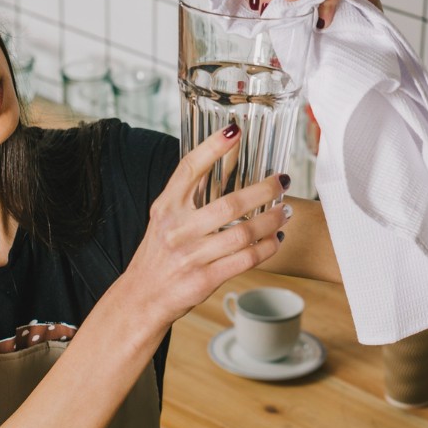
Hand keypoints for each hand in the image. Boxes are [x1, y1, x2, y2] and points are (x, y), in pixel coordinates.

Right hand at [123, 124, 290, 327]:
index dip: (213, 147)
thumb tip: (227, 162)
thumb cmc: (160, 254)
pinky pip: (246, 260)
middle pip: (230, 203)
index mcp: (166, 207)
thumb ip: (190, 195)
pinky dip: (267, 248)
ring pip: (244, 233)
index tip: (235, 130)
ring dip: (271, 220)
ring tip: (285, 211)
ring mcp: (191, 256)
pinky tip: (275, 239)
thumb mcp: (166, 219)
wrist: (142, 297)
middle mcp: (177, 229)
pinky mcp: (204, 279)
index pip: (190, 169)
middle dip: (264, 190)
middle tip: (283, 181)